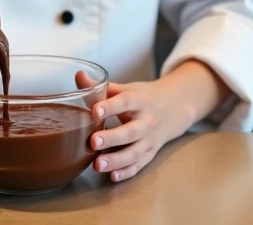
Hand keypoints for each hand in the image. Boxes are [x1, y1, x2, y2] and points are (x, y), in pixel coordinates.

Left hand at [76, 62, 220, 182]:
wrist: (173, 108)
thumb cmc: (143, 98)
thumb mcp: (126, 89)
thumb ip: (102, 87)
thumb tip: (79, 76)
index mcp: (140, 100)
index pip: (125, 102)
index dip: (110, 107)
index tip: (94, 111)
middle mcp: (147, 121)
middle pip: (130, 131)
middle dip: (112, 138)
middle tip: (93, 142)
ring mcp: (150, 140)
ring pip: (134, 152)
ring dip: (116, 160)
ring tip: (97, 165)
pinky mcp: (150, 153)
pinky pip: (139, 165)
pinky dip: (127, 172)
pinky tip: (112, 176)